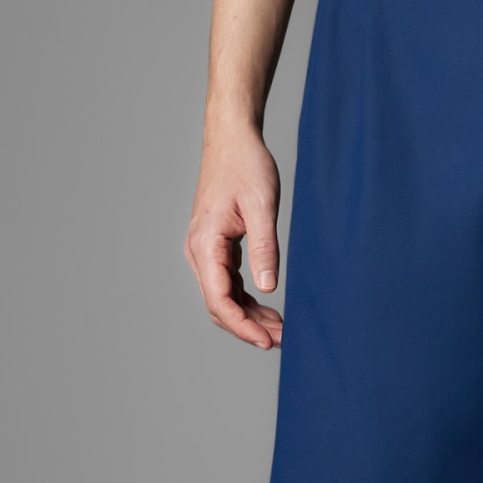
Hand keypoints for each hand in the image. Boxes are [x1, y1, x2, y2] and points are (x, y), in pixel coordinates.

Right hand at [185, 119, 283, 348]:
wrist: (233, 140)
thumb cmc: (246, 166)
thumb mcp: (261, 206)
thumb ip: (264, 247)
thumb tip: (268, 287)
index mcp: (205, 243)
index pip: (219, 299)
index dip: (243, 326)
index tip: (268, 341)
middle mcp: (199, 251)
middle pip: (218, 305)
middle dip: (249, 327)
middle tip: (283, 340)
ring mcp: (206, 251)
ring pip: (223, 298)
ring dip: (249, 317)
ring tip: (281, 330)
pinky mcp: (217, 248)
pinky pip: (227, 285)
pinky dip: (247, 301)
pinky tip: (270, 310)